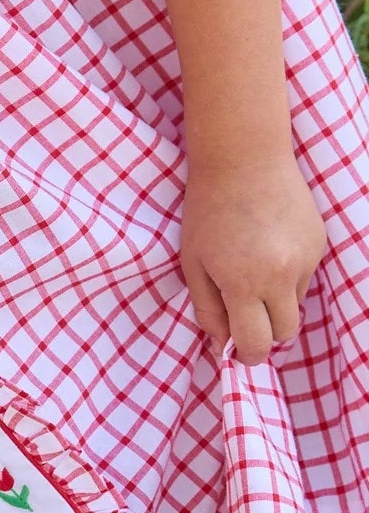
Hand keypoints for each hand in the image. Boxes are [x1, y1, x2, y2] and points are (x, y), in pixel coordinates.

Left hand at [179, 152, 326, 365]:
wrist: (244, 158)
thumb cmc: (208, 210)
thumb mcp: (193, 263)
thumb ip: (207, 310)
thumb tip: (222, 346)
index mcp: (244, 283)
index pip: (257, 344)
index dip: (246, 354)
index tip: (236, 349)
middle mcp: (282, 275)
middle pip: (286, 333)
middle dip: (266, 333)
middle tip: (244, 315)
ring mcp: (306, 259)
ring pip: (296, 304)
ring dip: (277, 300)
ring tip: (252, 265)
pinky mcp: (319, 243)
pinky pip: (305, 276)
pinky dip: (288, 273)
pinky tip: (269, 246)